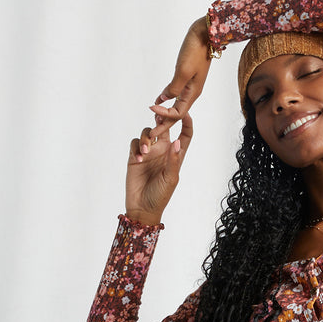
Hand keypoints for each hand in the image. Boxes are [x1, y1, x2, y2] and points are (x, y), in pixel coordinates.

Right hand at [124, 106, 192, 223]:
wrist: (143, 207)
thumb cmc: (160, 196)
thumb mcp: (171, 178)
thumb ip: (173, 160)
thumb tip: (177, 141)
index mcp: (175, 155)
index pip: (184, 135)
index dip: (187, 123)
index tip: (185, 114)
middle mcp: (162, 151)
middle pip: (164, 128)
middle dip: (162, 120)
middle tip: (159, 117)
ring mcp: (149, 153)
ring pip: (147, 132)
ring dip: (146, 138)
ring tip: (145, 153)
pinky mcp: (135, 156)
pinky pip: (135, 143)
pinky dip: (137, 147)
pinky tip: (139, 158)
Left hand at [156, 17, 212, 115]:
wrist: (207, 34)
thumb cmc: (196, 50)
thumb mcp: (183, 70)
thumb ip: (174, 87)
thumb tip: (164, 100)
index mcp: (193, 93)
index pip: (177, 113)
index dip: (164, 115)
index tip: (151, 109)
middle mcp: (192, 93)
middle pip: (177, 114)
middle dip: (164, 124)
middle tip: (151, 134)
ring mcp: (191, 86)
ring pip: (176, 105)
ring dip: (165, 114)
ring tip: (154, 119)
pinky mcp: (188, 78)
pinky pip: (177, 94)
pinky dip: (167, 99)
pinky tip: (159, 100)